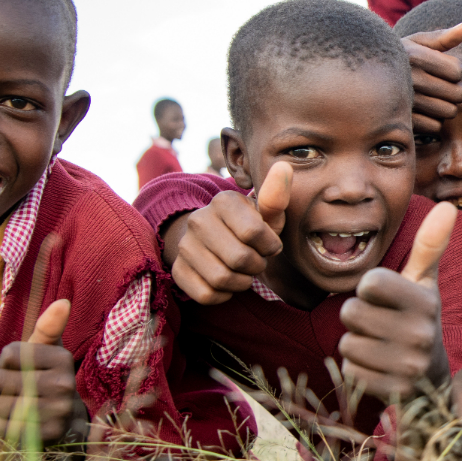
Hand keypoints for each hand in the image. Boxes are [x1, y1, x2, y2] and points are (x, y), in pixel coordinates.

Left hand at [0, 300, 87, 444]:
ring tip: (16, 405)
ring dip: (0, 407)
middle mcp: (64, 384)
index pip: (9, 354)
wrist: (68, 421)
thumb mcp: (48, 352)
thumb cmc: (48, 379)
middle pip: (0, 380)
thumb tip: (63, 302)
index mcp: (62, 359)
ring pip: (0, 405)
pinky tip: (19, 422)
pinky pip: (5, 427)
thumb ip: (48, 328)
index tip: (19, 367)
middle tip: (14, 389)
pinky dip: (4, 426)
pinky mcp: (47, 435)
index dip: (5, 361)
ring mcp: (57, 411)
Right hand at [163, 162, 290, 303]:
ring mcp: (185, 246)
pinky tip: (226, 282)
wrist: (214, 240)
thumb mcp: (266, 214)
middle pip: (240, 259)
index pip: (254, 233)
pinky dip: (223, 295)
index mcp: (224, 201)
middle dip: (257, 266)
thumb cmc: (250, 227)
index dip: (270, 246)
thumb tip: (284, 165)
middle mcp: (198, 219)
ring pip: (222, 279)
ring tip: (242, 271)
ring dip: (242, 282)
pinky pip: (206, 295)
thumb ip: (276, 196)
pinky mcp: (178, 271)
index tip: (269, 244)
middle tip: (256, 260)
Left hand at [338, 202, 456, 400]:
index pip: (369, 282)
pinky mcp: (392, 392)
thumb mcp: (425, 284)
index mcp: (425, 301)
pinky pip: (349, 371)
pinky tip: (378, 368)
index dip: (369, 289)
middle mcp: (420, 333)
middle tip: (380, 326)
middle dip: (358, 318)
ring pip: (347, 343)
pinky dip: (357, 370)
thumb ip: (429, 246)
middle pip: (351, 312)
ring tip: (380, 347)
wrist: (433, 380)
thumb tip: (447, 205)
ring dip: (356, 345)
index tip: (386, 299)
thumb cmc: (419, 320)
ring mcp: (408, 366)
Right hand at [403, 22, 461, 133]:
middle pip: (458, 93)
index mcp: (414, 56)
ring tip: (429, 98)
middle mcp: (409, 78)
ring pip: (449, 111)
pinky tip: (420, 112)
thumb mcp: (415, 43)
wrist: (362, 83)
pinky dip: (432, 121)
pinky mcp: (402, 123)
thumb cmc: (398, 60)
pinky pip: (435, 127)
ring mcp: (405, 103)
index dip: (454, 70)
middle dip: (453, 90)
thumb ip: (443, 37)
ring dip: (444, 106)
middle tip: (438, 86)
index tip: (441, 69)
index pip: (458, 70)